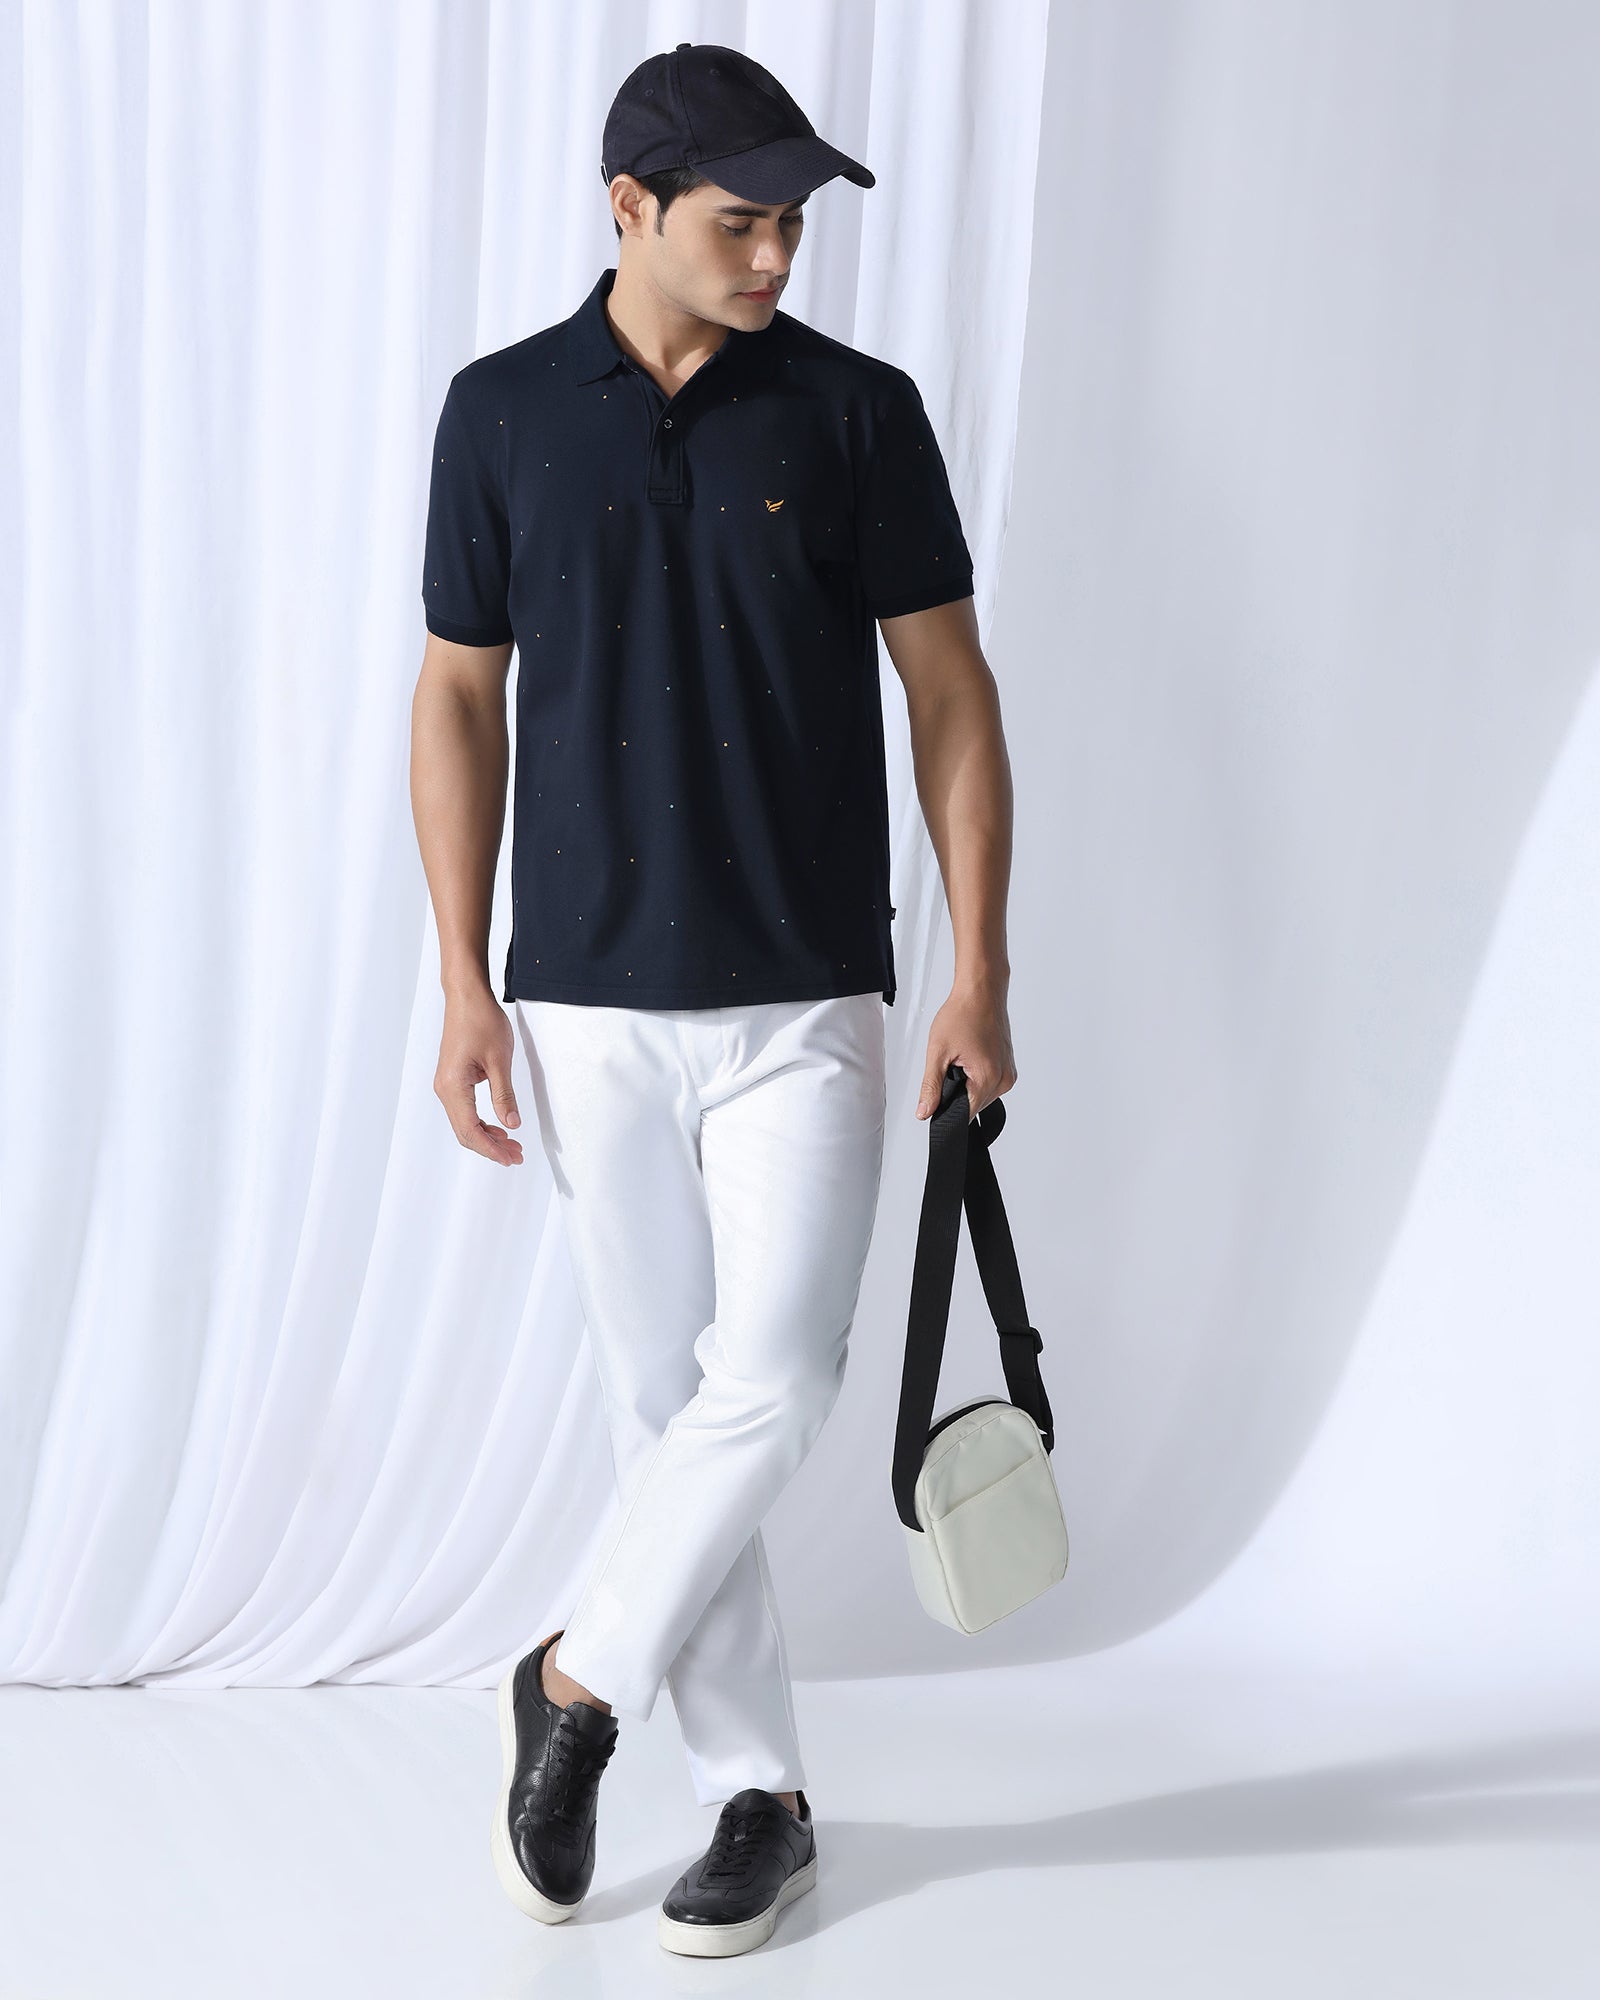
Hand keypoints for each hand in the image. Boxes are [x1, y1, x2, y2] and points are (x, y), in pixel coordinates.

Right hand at [435, 985, 524, 1164]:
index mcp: (453, 1086)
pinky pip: (465, 1110)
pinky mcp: (453, 1079)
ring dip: (487, 1136)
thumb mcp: (499, 1060)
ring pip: (464, 1123)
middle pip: (465, 1132)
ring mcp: (447, 1085)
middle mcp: (445, 1089)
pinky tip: (499, 1126)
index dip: (491, 1149)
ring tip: (512, 1144)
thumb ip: (505, 1095)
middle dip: (491, 1147)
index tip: (510, 1158)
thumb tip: (512, 1124)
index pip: (470, 1130)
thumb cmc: (481, 1021)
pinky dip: (481, 1122)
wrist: (466, 996)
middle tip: (517, 1155)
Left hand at [915, 980, 1017, 1120]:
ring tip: (963, 1055)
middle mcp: (1004, 1079)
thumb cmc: (963, 1012)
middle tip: (951, 1063)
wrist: (981, 991)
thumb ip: (931, 1087)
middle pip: (972, 1105)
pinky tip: (971, 1055)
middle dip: (956, 1092)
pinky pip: (988, 1083)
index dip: (946, 1109)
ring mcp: (1008, 1073)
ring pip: (980, 1095)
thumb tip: (924, 1112)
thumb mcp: (938, 1052)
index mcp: (988, 1078)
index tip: (940, 1091)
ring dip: (967, 1083)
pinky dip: (976, 1075)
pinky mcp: (1008, 1067)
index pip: (964, 1114)